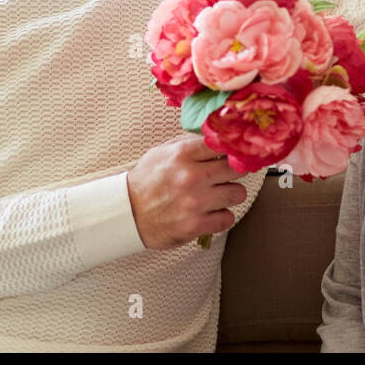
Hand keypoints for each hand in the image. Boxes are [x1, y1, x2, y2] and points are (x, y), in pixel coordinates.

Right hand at [126, 133, 246, 248]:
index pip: (223, 144)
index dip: (232, 148)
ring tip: (218, 195)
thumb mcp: (162, 152)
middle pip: (237, 168)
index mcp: (182, 154)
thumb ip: (189, 144)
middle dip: (234, 171)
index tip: (234, 153)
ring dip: (230, 194)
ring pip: (238, 193)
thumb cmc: (146, 181)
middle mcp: (191, 177)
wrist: (127, 214)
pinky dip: (222, 216)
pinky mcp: (195, 225)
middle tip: (227, 174)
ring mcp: (195, 202)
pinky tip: (211, 212)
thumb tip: (217, 138)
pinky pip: (228, 218)